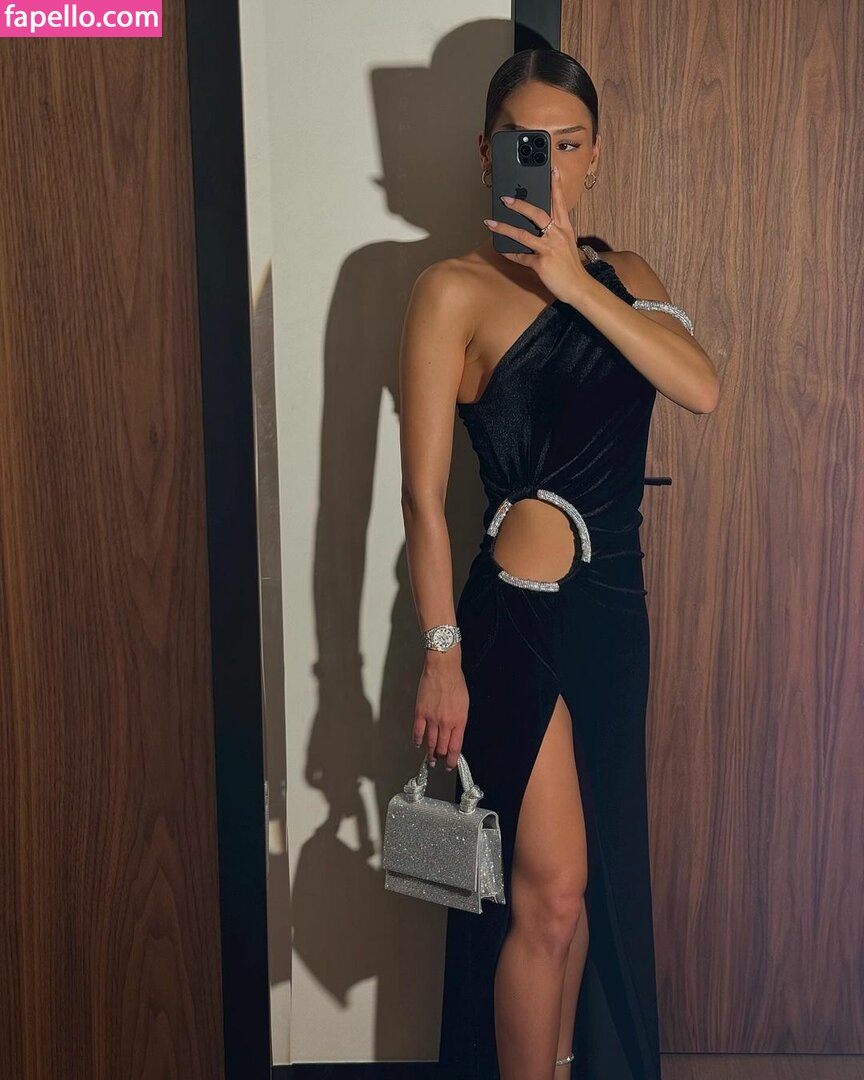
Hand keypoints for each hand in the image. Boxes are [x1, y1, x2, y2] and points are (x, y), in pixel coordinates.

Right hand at [412, 651, 468, 770]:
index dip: (452, 759)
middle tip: (439, 761)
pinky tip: (418, 744)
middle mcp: (446, 723)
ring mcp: (432, 719)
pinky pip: (418, 732)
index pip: (455, 748)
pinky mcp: (420, 713)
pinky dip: (417, 741)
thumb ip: (459, 721)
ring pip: (430, 743)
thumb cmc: (455, 683)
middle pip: (442, 748)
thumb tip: (455, 734)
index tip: (450, 764)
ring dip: (430, 753)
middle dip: (441, 758)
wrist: (443, 669)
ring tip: (429, 759)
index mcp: (459, 721)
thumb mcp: (464, 705)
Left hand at [483, 166, 590, 301]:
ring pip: (523, 235)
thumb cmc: (570, 265)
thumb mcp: (567, 243)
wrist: (578, 287)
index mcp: (564, 228)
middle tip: (505, 198)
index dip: (556, 185)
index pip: (560, 203)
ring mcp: (549, 249)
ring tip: (491, 223)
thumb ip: (554, 231)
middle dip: (520, 204)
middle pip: (537, 214)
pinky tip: (502, 250)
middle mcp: (557, 235)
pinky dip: (510, 254)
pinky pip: (521, 257)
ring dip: (504, 228)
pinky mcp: (541, 263)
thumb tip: (537, 224)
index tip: (553, 170)